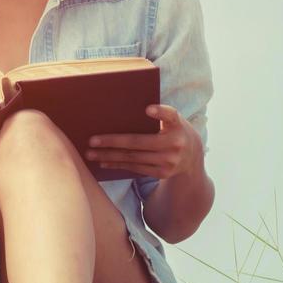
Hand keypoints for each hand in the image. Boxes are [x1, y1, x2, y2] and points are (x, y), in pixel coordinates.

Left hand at [85, 104, 202, 179]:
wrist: (192, 156)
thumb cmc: (173, 130)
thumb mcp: (172, 120)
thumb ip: (157, 116)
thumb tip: (121, 112)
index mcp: (177, 125)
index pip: (170, 116)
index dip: (160, 112)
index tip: (148, 109)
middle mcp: (176, 143)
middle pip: (138, 142)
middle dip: (112, 142)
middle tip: (91, 140)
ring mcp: (170, 161)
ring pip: (133, 158)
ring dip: (109, 155)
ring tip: (90, 153)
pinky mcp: (163, 173)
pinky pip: (135, 168)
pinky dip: (118, 164)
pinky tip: (103, 161)